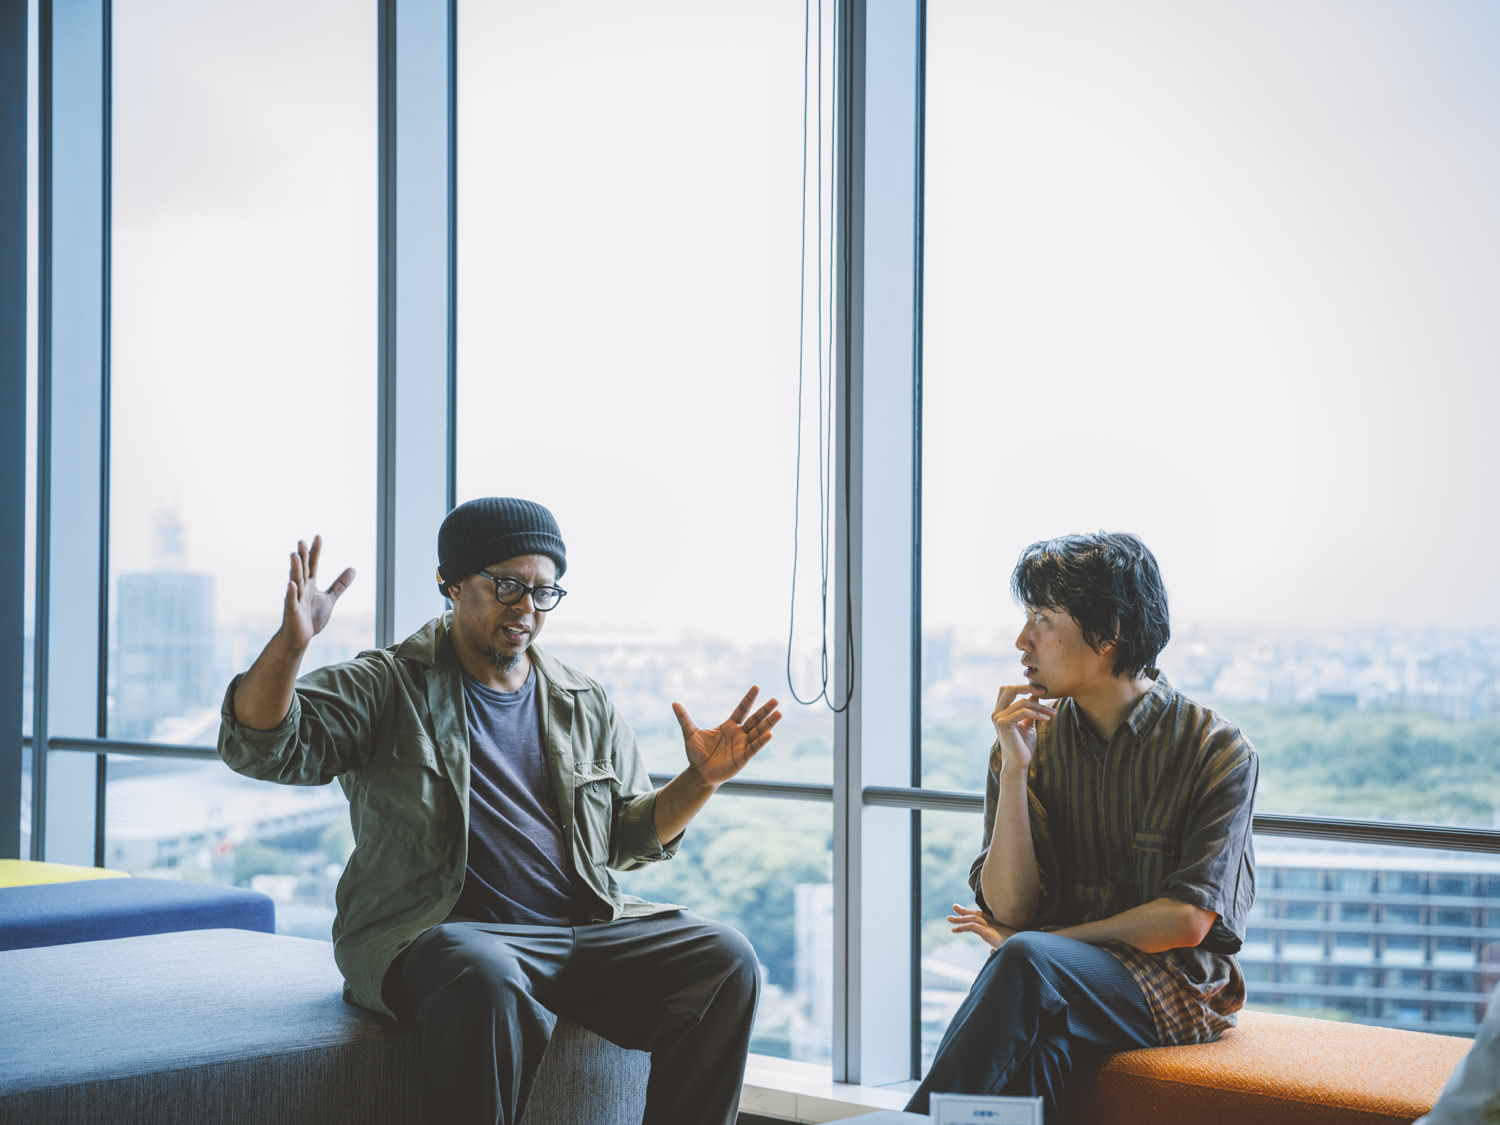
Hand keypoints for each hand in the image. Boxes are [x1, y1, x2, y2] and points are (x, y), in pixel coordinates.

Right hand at [281, 536, 354, 651]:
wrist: (299, 638)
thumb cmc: (311, 618)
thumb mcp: (329, 599)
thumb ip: (339, 584)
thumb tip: (353, 568)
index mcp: (310, 585)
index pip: (313, 565)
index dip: (315, 552)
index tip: (318, 537)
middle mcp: (301, 589)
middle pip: (303, 570)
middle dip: (302, 556)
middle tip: (301, 542)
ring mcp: (295, 599)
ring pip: (295, 582)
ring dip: (295, 570)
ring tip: (294, 556)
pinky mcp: (292, 612)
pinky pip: (291, 601)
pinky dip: (291, 593)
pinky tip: (291, 584)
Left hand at [672, 686, 781, 786]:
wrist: (699, 773)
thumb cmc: (697, 754)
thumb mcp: (690, 733)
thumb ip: (685, 718)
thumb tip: (674, 703)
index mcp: (728, 726)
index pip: (741, 710)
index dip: (748, 699)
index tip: (756, 687)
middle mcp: (738, 734)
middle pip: (754, 719)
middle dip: (765, 710)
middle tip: (776, 700)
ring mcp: (742, 746)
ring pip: (758, 732)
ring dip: (768, 724)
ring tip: (779, 713)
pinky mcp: (743, 758)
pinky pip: (754, 748)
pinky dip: (761, 741)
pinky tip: (769, 734)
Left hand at [948, 903, 1015, 950]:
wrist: (1027, 953)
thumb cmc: (1021, 953)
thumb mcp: (1008, 951)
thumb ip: (998, 950)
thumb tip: (992, 951)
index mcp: (1001, 929)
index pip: (986, 918)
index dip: (975, 914)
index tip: (966, 913)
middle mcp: (997, 926)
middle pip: (978, 915)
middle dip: (966, 911)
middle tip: (955, 907)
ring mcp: (993, 929)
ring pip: (973, 919)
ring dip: (960, 918)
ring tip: (949, 919)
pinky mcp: (990, 933)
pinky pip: (972, 927)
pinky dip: (962, 927)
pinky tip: (954, 930)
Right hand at [990, 684, 1055, 773]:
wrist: (1018, 763)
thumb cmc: (1023, 746)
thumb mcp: (1028, 724)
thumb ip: (1029, 710)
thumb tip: (1035, 695)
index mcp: (1000, 711)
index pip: (1007, 689)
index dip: (1023, 686)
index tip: (1041, 690)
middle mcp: (996, 713)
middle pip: (1010, 689)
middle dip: (1028, 687)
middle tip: (1045, 691)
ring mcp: (998, 718)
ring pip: (1022, 702)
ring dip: (1040, 706)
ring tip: (1052, 713)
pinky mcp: (1004, 724)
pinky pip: (1023, 711)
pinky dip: (1037, 713)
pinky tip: (1046, 719)